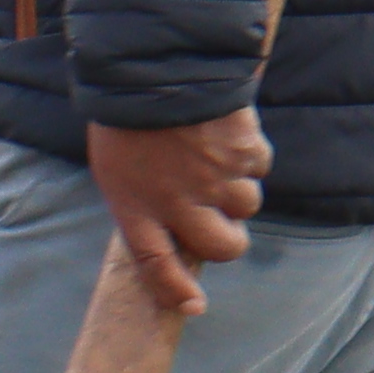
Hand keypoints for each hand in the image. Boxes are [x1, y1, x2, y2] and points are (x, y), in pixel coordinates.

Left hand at [84, 108, 269, 318]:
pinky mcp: (243, 154)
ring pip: (247, 206)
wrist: (152, 66)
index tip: (195, 306)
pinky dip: (248, 155)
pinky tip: (224, 132)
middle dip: (229, 239)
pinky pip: (258, 167)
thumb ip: (142, 200)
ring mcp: (214, 180)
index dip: (175, 290)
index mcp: (135, 206)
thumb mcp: (116, 164)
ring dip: (237, 190)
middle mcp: (178, 202)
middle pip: (223, 247)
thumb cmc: (126, 115)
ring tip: (212, 156)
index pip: (155, 264)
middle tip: (223, 223)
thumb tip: (171, 230)